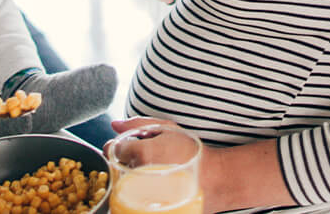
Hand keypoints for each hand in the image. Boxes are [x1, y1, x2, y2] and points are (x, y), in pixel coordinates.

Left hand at [107, 119, 294, 212]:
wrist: (216, 180)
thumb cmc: (192, 151)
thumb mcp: (167, 128)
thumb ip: (138, 124)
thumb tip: (114, 125)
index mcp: (142, 153)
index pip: (113, 148)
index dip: (120, 145)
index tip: (131, 146)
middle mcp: (140, 175)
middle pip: (116, 168)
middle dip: (125, 161)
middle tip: (143, 160)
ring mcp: (145, 196)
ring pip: (124, 186)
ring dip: (131, 178)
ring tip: (150, 174)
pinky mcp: (151, 210)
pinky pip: (134, 202)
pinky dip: (138, 195)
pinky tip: (154, 188)